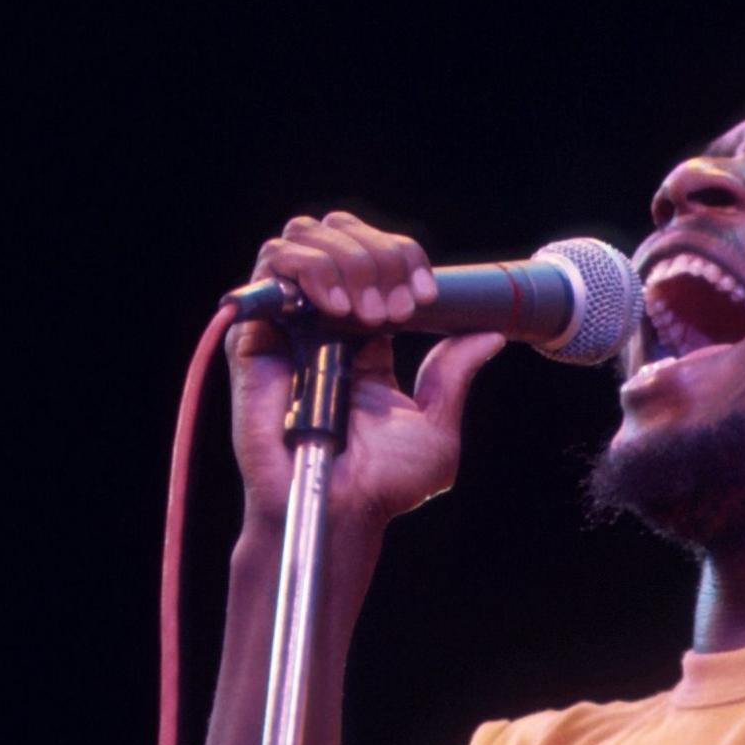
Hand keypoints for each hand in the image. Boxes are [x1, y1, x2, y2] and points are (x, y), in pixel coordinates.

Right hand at [227, 211, 504, 529]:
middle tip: (398, 306)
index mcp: (367, 337)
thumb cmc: (382, 484)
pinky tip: (336, 307)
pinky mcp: (255, 336)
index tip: (426, 295)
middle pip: (340, 235)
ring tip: (366, 310)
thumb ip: (454, 375)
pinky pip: (268, 267)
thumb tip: (489, 334)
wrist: (339, 509)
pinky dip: (307, 267)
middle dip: (378, 253)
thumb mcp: (437, 426)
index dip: (403, 258)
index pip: (376, 257)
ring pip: (303, 237)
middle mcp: (324, 322)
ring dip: (345, 259)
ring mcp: (288, 325)